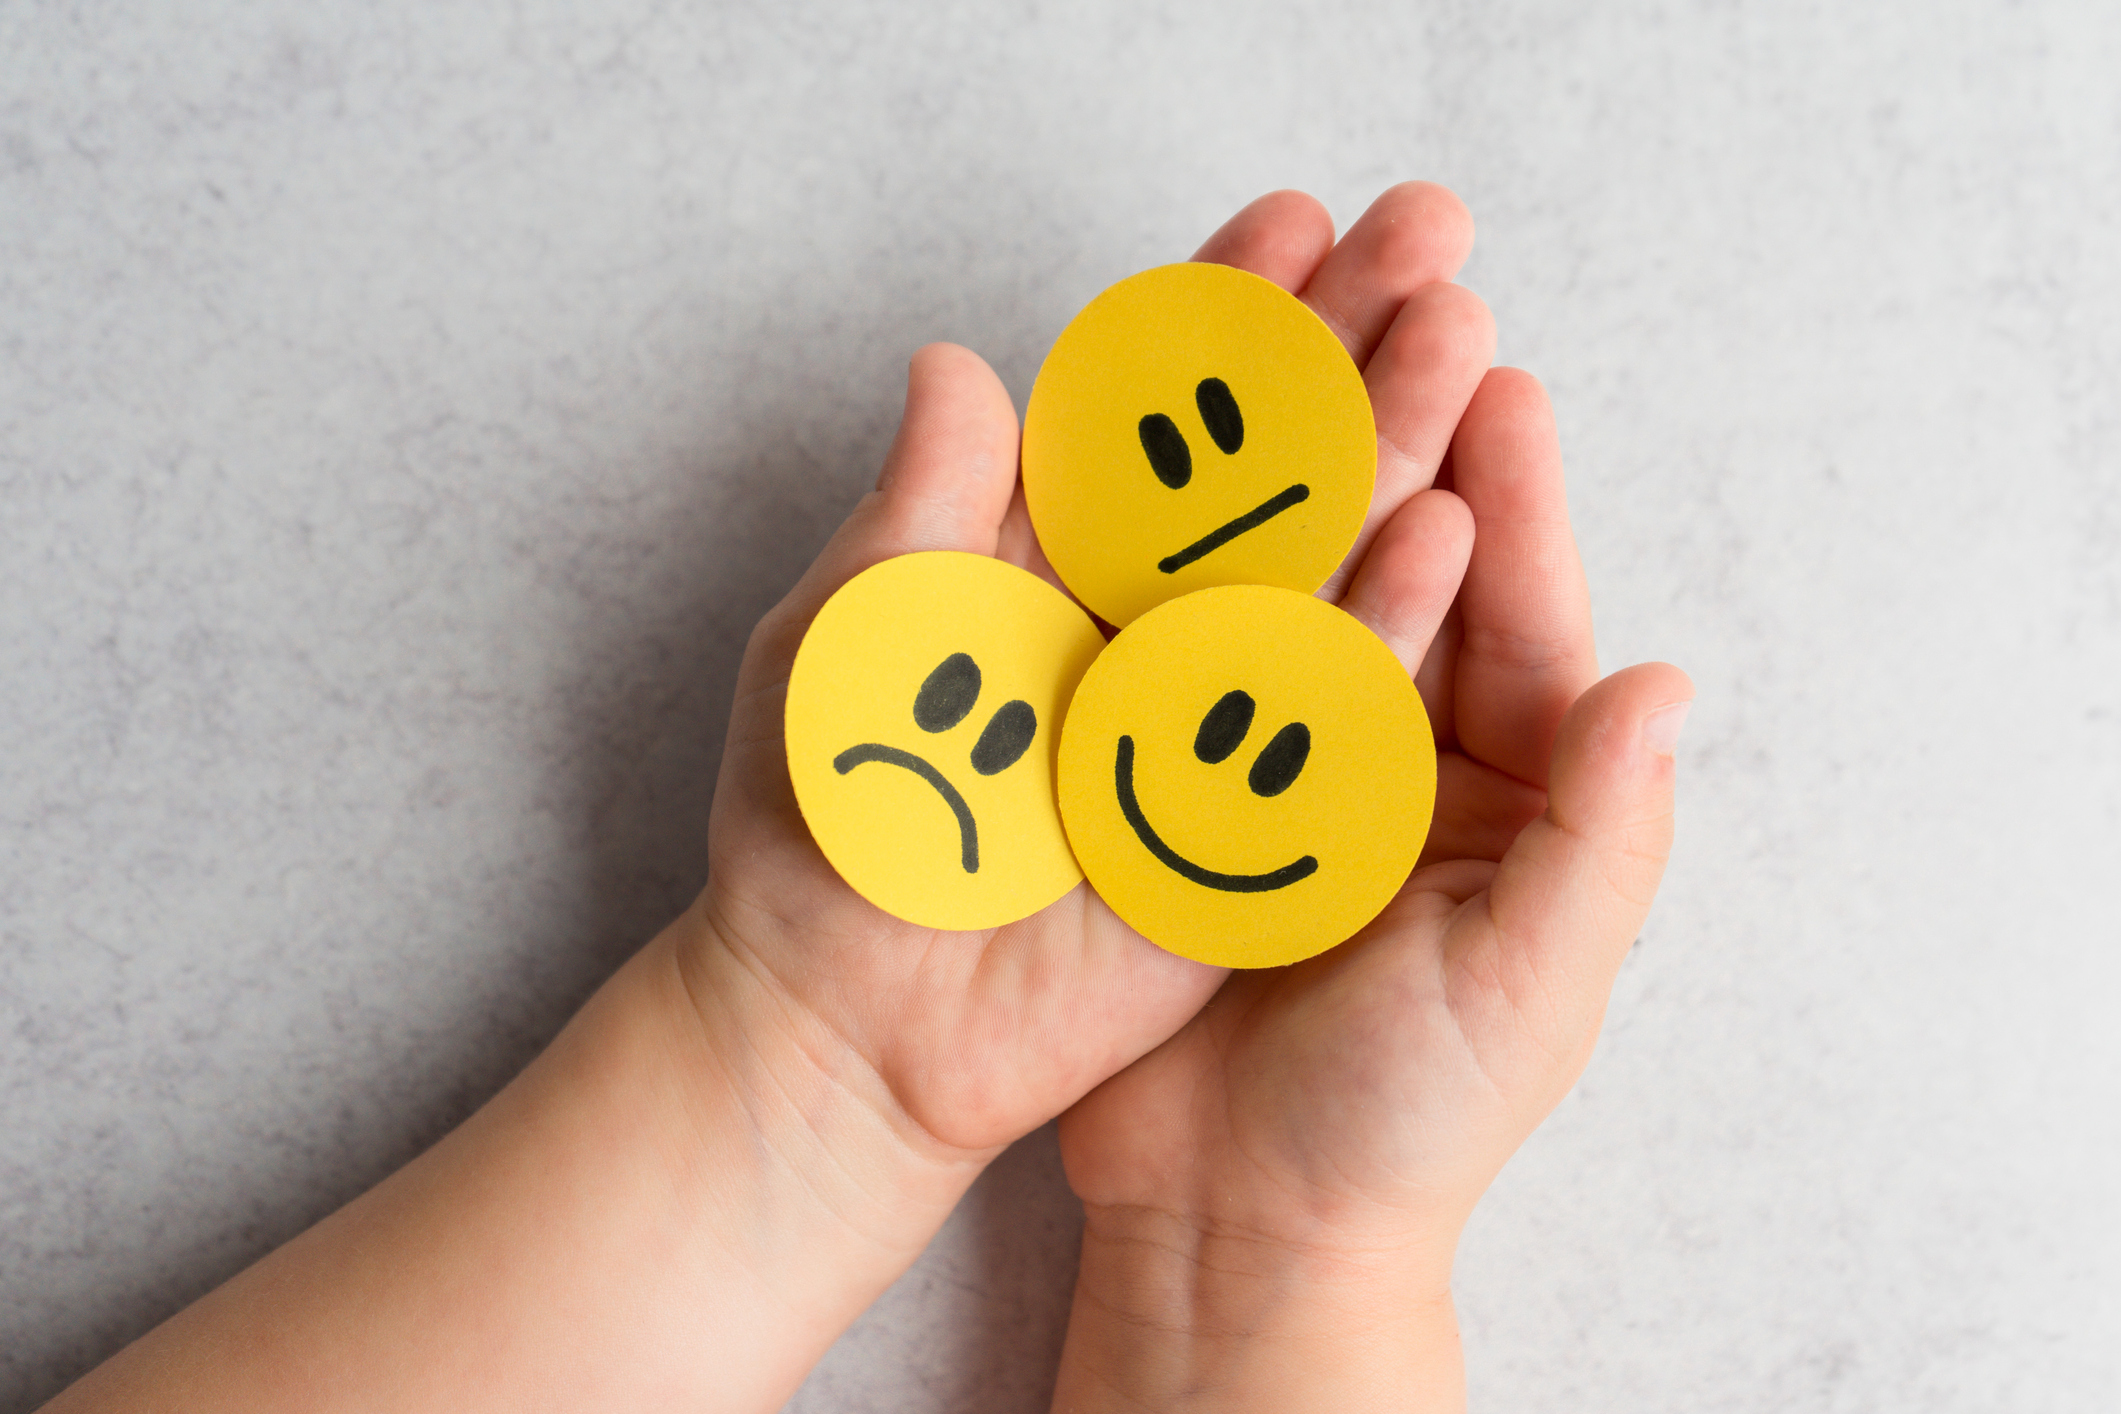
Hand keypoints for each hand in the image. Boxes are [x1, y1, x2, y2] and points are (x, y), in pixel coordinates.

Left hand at [664, 182, 1515, 1400]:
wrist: (843, 1015)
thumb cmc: (821, 822)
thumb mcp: (849, 636)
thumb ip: (918, 507)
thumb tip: (957, 361)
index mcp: (1048, 561)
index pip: (1155, 411)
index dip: (1221, 314)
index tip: (1293, 222)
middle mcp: (1143, 622)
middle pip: (1262, 462)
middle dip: (1343, 342)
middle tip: (1430, 233)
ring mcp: (1203, 711)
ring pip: (1313, 562)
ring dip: (1388, 445)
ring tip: (1463, 333)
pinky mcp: (1242, 814)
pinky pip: (1325, 712)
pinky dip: (1384, 623)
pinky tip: (1446, 532)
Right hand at [1050, 187, 1692, 1412]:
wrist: (1238, 1228)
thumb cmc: (1403, 1129)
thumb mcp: (1527, 990)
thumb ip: (1602, 842)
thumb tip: (1667, 685)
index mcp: (1509, 796)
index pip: (1518, 618)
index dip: (1508, 491)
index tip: (1492, 367)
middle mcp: (1400, 759)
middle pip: (1408, 566)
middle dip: (1403, 428)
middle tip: (1396, 288)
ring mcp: (1281, 763)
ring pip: (1291, 585)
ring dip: (1284, 464)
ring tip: (1273, 337)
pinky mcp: (1176, 787)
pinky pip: (1185, 654)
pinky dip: (1174, 563)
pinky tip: (1153, 471)